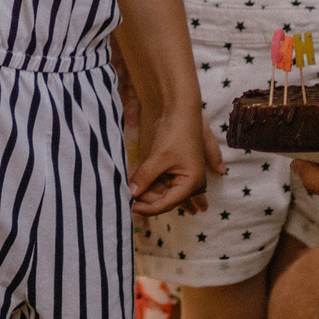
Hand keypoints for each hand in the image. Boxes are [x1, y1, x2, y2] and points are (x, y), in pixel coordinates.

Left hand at [128, 101, 211, 216]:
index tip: (131, 207)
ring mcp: (181, 177)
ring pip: (159, 191)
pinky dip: (147, 182)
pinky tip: (134, 181)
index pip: (167, 203)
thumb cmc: (176, 133)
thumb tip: (131, 194)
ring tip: (129, 187)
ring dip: (145, 190)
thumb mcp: (158, 157)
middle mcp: (189, 184)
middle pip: (163, 199)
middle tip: (127, 196)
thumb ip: (145, 177)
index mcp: (192, 184)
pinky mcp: (173, 169)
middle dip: (145, 197)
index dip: (148, 208)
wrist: (179, 110)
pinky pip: (158, 181)